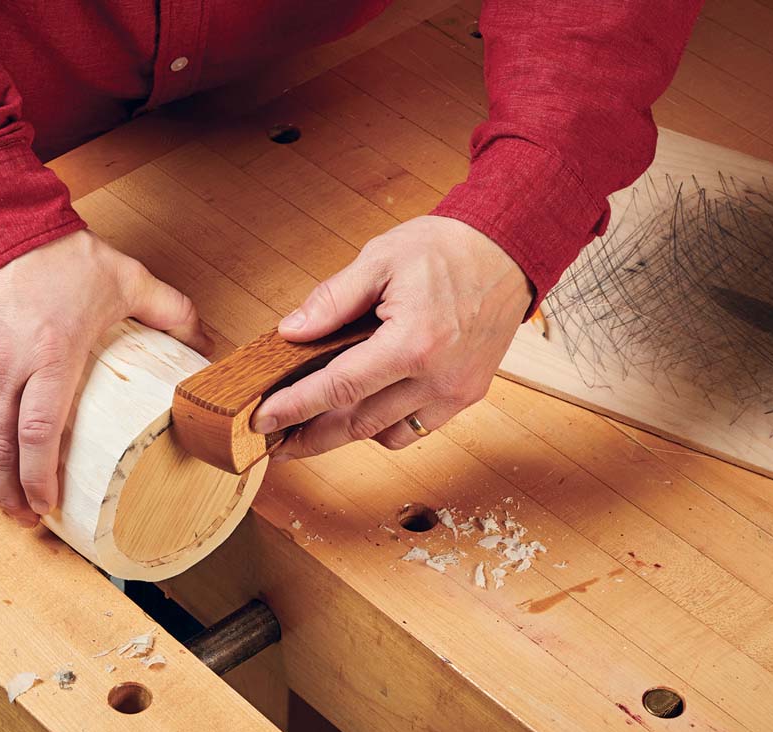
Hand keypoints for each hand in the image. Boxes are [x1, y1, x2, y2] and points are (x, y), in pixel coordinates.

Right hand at [0, 229, 210, 523]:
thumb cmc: (59, 251)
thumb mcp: (125, 277)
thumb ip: (170, 310)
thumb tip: (206, 342)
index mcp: (50, 354)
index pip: (38, 435)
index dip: (38, 479)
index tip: (47, 506)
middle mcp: (2, 363)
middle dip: (9, 490)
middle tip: (24, 516)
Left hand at [251, 215, 531, 458]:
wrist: (509, 248)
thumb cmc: (448, 248)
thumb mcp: (379, 259)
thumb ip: (332, 300)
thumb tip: (291, 332)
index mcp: (413, 343)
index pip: (338, 387)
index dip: (295, 407)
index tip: (263, 420)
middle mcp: (438, 377)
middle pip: (359, 424)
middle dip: (311, 437)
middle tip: (275, 442)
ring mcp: (456, 391)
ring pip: (386, 434)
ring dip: (345, 436)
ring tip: (309, 431)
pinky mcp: (468, 394)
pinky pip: (416, 429)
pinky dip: (384, 428)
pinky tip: (360, 414)